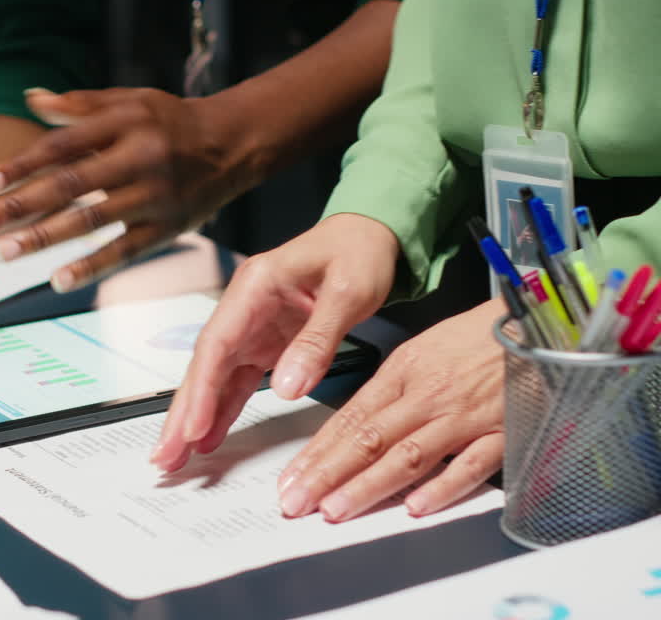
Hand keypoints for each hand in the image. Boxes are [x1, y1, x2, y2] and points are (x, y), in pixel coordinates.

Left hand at [0, 86, 266, 292]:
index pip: (63, 146)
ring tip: (2, 253)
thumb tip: (30, 98)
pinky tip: (58, 280)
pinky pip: (125, 250)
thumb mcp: (128, 101)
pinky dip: (92, 266)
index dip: (23, 164)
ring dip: (44, 238)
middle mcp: (138, 157)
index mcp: (124, 122)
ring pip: (91, 220)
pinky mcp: (167, 227)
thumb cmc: (170, 121)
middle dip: (21, 205)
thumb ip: (78, 104)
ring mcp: (154, 195)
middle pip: (70, 184)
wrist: (233, 143)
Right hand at [152, 214, 398, 470]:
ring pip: (213, 378)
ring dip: (194, 417)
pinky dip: (222, 410)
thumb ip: (318, 340)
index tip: (193, 426)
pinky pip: (237, 382)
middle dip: (181, 412)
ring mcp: (251, 328)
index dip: (202, 388)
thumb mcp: (349, 292)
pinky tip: (208, 438)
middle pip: (204, 365)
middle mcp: (243, 308)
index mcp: (255, 286)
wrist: (369, 235)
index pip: (217, 343)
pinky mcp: (264, 344)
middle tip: (164, 455)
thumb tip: (288, 387)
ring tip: (175, 457)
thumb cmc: (358, 252)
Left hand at [276, 299, 505, 521]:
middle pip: (369, 439)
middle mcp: (428, 395)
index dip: (318, 452)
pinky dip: (443, 487)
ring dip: (368, 486)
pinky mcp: (503, 432)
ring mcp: (464, 416)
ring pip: (408, 456)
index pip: (350, 419)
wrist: (543, 325)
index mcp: (404, 372)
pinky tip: (416, 507)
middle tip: (296, 501)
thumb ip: (391, 389)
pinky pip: (470, 463)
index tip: (292, 477)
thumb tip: (355, 425)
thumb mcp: (423, 350)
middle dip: (327, 474)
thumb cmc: (481, 337)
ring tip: (335, 509)